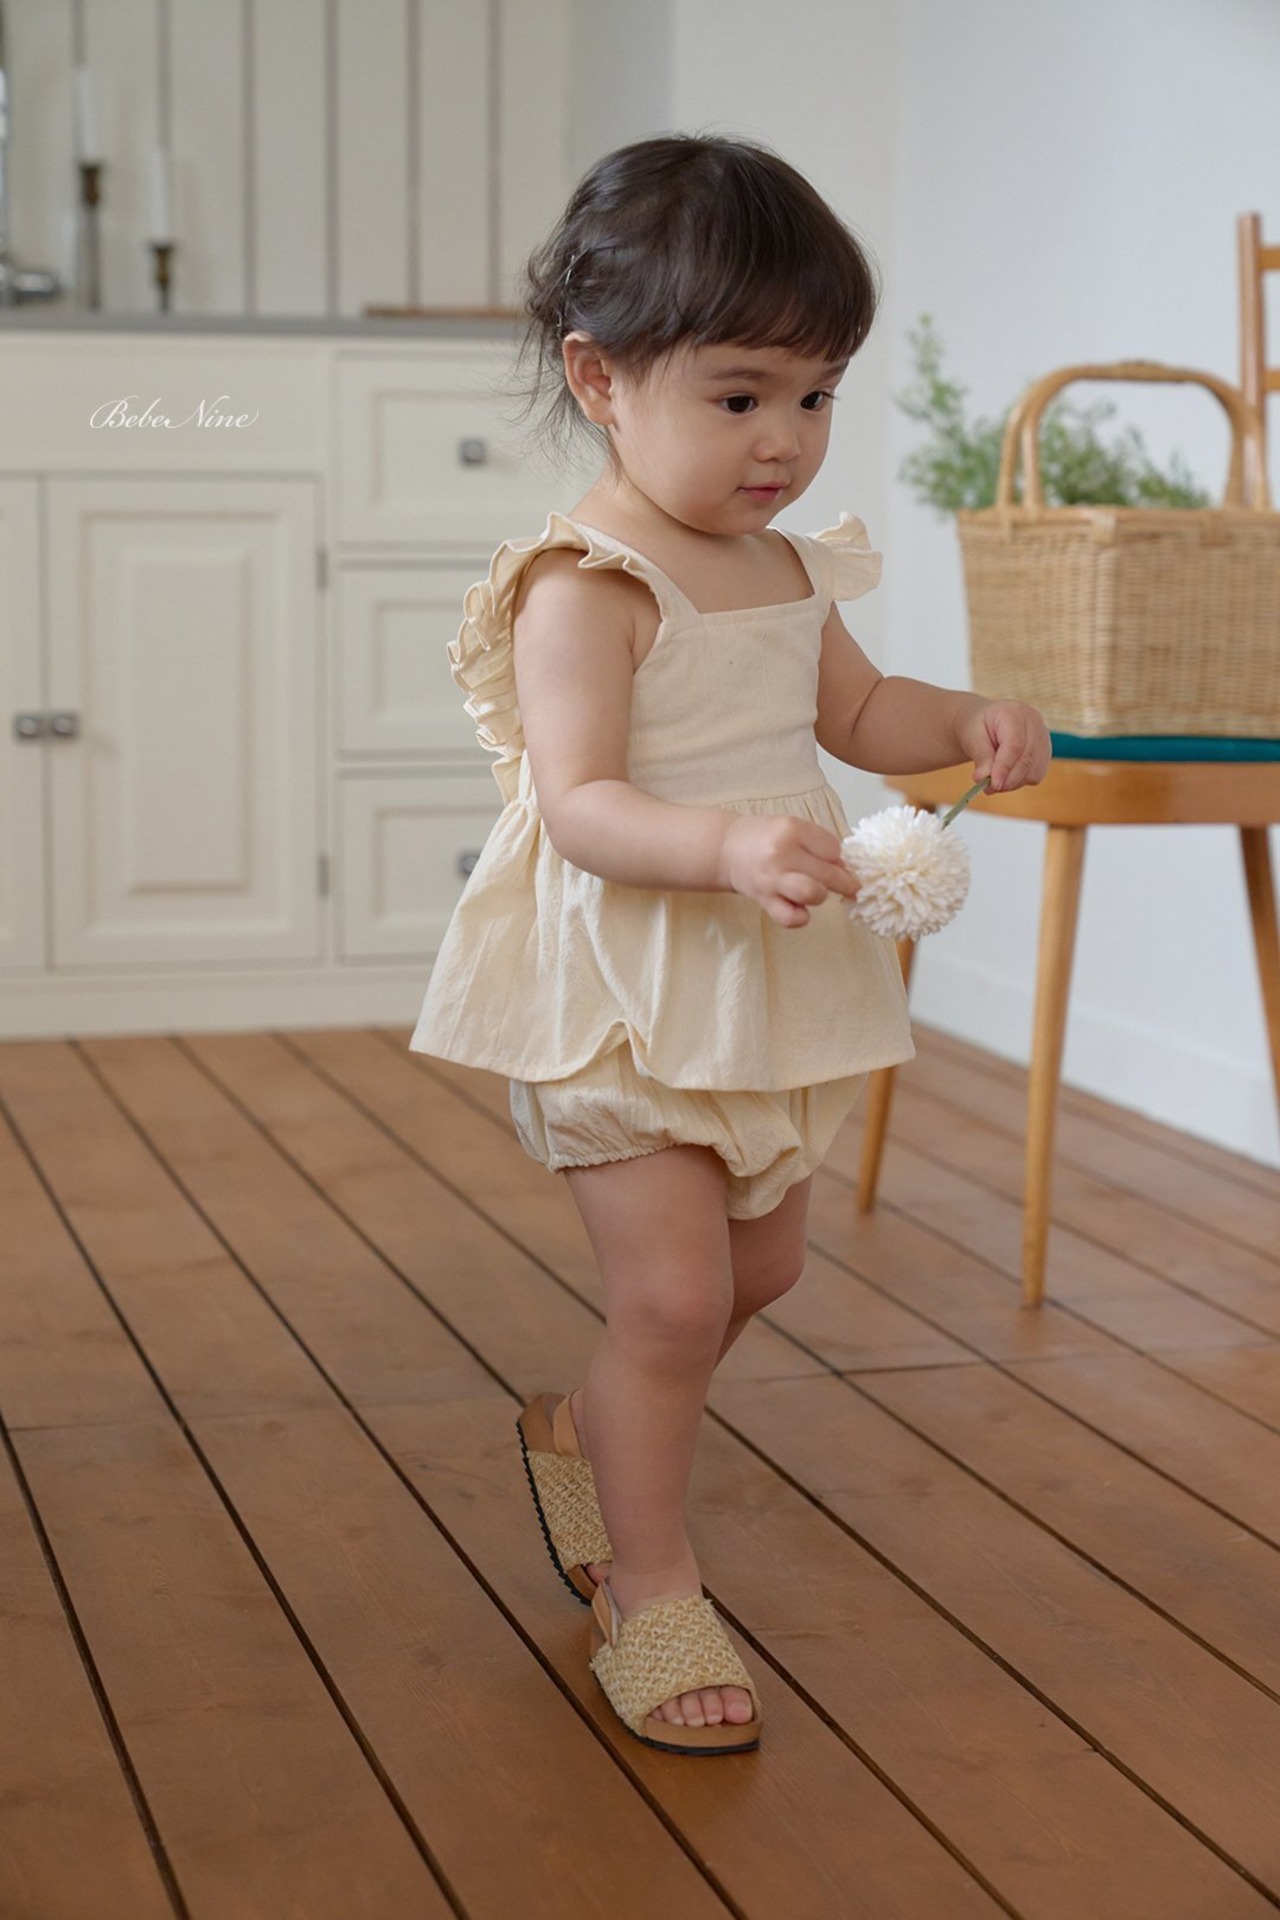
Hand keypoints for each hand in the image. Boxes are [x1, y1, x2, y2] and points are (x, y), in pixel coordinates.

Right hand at [719, 815, 859, 927]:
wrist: (726, 849)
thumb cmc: (765, 837)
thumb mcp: (792, 828)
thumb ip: (819, 845)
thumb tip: (845, 870)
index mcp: (792, 829)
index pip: (834, 849)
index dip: (837, 856)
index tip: (829, 859)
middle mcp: (782, 853)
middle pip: (829, 873)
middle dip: (843, 881)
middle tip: (847, 885)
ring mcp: (772, 879)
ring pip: (814, 894)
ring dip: (821, 895)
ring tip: (816, 892)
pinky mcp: (764, 900)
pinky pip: (791, 918)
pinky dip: (801, 917)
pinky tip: (799, 908)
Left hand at [957, 699, 1051, 792]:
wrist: (986, 723)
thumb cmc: (977, 727)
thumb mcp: (971, 737)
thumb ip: (980, 757)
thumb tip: (984, 778)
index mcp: (1014, 712)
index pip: (1015, 745)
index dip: (1005, 767)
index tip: (993, 784)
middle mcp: (1034, 722)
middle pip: (1027, 759)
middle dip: (1007, 779)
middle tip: (988, 788)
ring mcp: (1043, 737)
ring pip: (1034, 770)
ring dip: (1012, 783)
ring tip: (992, 781)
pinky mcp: (1045, 752)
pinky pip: (1036, 775)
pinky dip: (1019, 781)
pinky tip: (1005, 776)